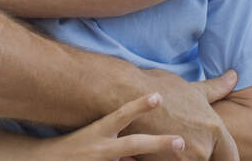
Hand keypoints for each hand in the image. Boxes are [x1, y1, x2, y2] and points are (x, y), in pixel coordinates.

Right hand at [35, 93, 185, 160]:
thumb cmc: (70, 145)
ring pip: (130, 159)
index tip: (159, 96)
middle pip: (134, 144)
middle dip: (159, 144)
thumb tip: (137, 136)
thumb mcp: (90, 134)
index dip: (139, 105)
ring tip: (174, 155)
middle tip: (181, 142)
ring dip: (146, 160)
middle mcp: (100, 148)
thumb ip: (113, 132)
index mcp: (97, 132)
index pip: (121, 115)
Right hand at [125, 69, 239, 160]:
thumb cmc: (160, 88)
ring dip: (183, 157)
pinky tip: (160, 152)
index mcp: (214, 130)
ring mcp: (181, 159)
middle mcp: (201, 148)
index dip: (225, 156)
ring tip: (173, 146)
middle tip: (187, 140)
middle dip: (203, 155)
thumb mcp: (192, 89)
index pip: (231, 156)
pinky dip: (168, 158)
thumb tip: (234, 76)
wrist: (126, 93)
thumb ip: (217, 88)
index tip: (217, 154)